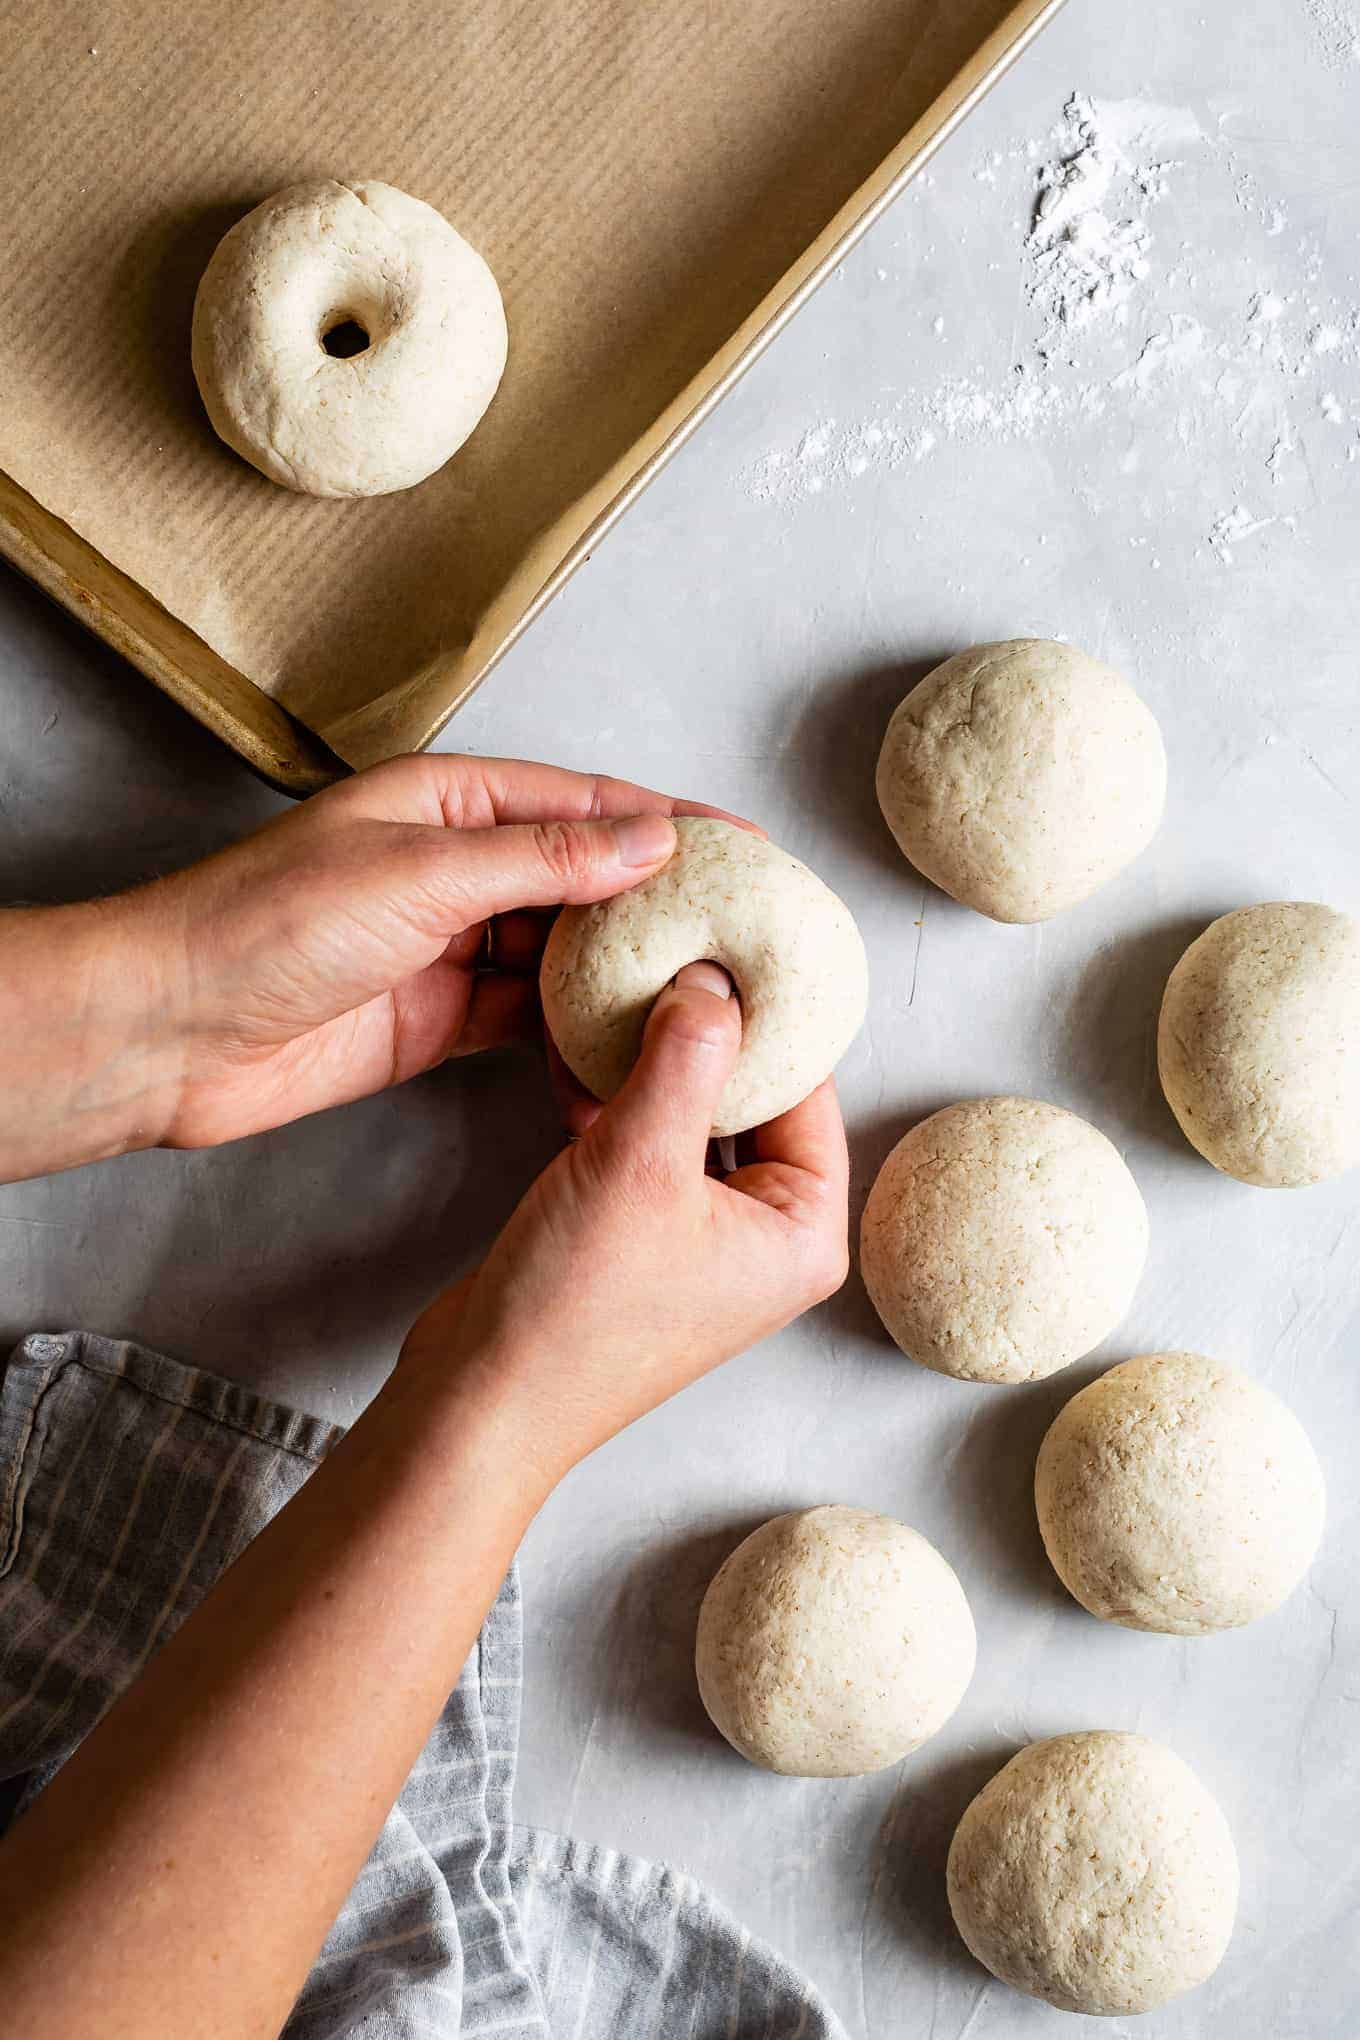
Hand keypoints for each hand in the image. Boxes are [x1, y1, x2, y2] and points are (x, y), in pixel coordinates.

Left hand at [135, 752, 745, 1150]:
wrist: (176, 1028)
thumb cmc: (268, 923)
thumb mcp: (423, 871)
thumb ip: (545, 859)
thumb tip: (649, 837)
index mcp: (448, 802)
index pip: (583, 802)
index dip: (667, 820)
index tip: (744, 845)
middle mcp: (453, 867)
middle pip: (581, 876)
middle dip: (659, 898)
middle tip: (742, 926)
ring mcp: (447, 945)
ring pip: (562, 951)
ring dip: (624, 968)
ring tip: (703, 986)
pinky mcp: (437, 1018)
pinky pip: (528, 1016)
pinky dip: (576, 1029)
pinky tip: (628, 1039)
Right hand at [402, 962, 849, 1484]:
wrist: (482, 1400)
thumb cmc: (575, 1309)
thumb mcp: (640, 1161)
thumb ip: (686, 1059)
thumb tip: (714, 979)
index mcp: (803, 1232)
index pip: (809, 1092)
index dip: (771, 1016)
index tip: (738, 944)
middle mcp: (765, 1238)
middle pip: (754, 1101)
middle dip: (709, 1033)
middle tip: (679, 952)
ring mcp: (702, 1241)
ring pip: (693, 1118)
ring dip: (656, 1062)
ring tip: (628, 989)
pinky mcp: (640, 1238)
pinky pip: (647, 1145)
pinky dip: (619, 1101)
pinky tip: (582, 1053)